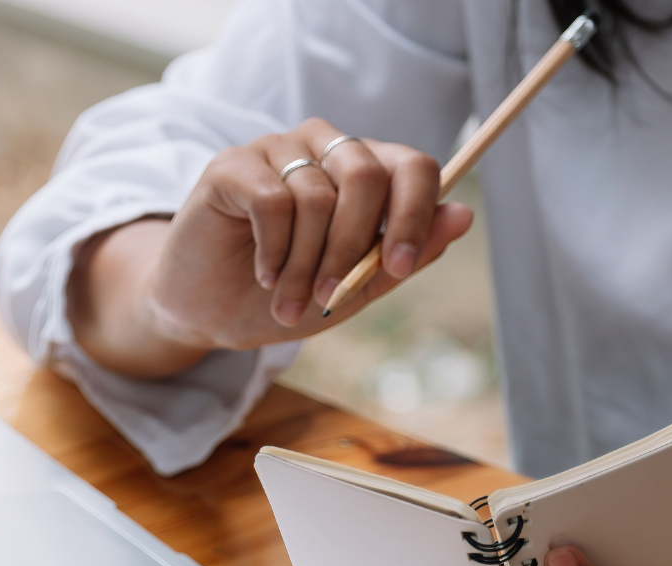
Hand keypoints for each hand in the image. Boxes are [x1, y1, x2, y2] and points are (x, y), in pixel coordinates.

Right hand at [69, 118, 472, 378]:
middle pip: (366, 175)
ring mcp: (276, 149)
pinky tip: (264, 273)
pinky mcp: (232, 164)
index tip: (400, 267)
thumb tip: (463, 216)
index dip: (415, 214)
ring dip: (305, 265)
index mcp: (364, 171)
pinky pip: (273, 201)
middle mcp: (324, 148)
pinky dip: (274, 250)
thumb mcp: (356, 288)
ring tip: (287, 300)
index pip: (413, 165)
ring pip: (317, 196)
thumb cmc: (284, 296)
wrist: (208, 312)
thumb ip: (406, 255)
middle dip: (352, 248)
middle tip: (329, 296)